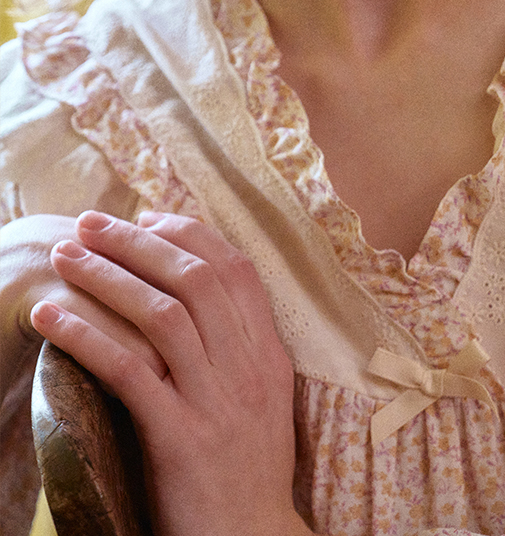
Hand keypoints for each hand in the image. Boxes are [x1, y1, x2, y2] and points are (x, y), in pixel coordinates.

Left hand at [30, 211, 309, 535]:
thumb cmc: (246, 470)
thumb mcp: (260, 399)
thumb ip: (236, 348)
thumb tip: (190, 298)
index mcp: (268, 354)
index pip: (235, 270)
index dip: (189, 234)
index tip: (147, 217)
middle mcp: (248, 368)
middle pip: (194, 280)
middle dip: (138, 242)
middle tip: (91, 223)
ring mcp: (217, 402)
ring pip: (162, 315)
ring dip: (107, 276)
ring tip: (63, 257)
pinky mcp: (180, 438)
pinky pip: (129, 372)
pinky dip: (86, 336)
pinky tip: (51, 320)